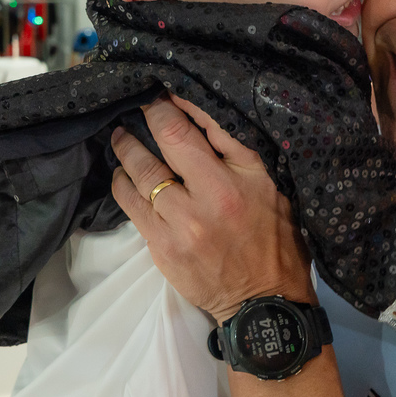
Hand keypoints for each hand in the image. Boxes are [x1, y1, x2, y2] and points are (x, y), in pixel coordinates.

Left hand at [110, 96, 312, 324]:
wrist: (263, 302)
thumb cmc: (274, 240)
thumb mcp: (271, 188)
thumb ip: (238, 153)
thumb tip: (200, 115)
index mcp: (244, 176)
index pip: (204, 124)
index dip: (178, 103)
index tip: (165, 94)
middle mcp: (213, 195)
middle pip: (167, 140)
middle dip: (149, 116)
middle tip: (139, 107)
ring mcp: (183, 223)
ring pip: (141, 172)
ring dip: (126, 149)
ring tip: (121, 138)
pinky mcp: (162, 246)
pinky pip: (131, 205)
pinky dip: (122, 184)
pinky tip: (121, 175)